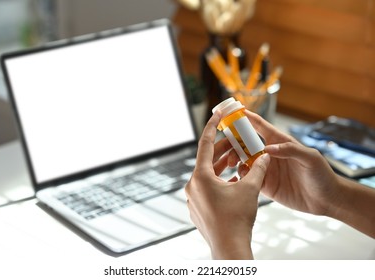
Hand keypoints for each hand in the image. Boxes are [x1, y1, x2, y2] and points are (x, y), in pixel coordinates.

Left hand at [185, 111, 269, 258]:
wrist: (229, 248)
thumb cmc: (237, 219)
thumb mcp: (250, 189)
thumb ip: (258, 168)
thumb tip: (265, 156)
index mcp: (201, 176)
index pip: (206, 143)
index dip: (213, 126)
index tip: (218, 113)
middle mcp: (192, 185)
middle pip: (208, 160)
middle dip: (224, 150)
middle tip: (237, 142)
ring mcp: (193, 198)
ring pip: (208, 175)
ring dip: (222, 166)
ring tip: (238, 160)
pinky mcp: (197, 207)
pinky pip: (207, 188)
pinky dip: (220, 181)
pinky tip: (234, 181)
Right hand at [239, 110, 340, 215]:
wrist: (326, 200)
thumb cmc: (322, 174)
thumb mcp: (310, 158)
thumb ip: (290, 150)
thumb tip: (268, 149)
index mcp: (280, 143)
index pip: (261, 127)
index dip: (248, 119)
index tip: (235, 111)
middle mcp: (270, 155)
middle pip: (246, 144)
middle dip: (235, 144)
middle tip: (228, 149)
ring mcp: (266, 170)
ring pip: (244, 161)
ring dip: (236, 160)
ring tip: (233, 165)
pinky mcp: (265, 185)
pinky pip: (249, 179)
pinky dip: (242, 177)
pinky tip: (241, 178)